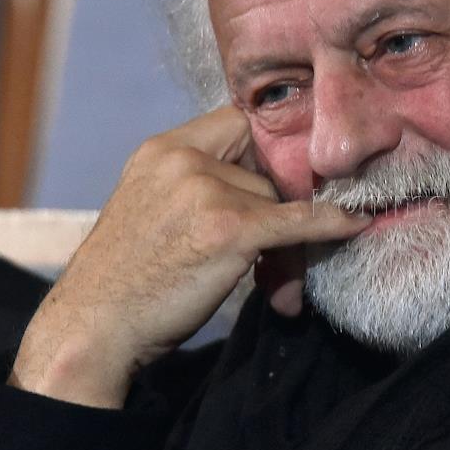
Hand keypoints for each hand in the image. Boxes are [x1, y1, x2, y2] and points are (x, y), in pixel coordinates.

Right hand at [11, 107, 368, 407]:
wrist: (95, 327)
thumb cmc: (127, 279)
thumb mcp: (154, 209)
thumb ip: (201, 186)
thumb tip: (275, 190)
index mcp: (163, 150)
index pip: (238, 122)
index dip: (265, 150)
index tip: (282, 179)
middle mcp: (184, 159)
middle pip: (266, 169)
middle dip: (278, 206)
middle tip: (274, 251)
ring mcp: (207, 191)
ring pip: (281, 203)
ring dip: (284, 242)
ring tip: (271, 283)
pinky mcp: (230, 228)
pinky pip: (299, 221)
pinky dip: (331, 225)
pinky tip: (354, 225)